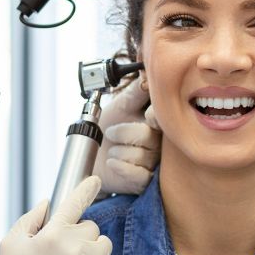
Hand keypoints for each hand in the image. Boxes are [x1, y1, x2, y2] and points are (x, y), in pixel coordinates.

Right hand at [0, 176, 115, 254]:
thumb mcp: (10, 245)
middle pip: (91, 227)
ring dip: (91, 252)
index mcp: (52, 234)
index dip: (86, 188)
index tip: (95, 180)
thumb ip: (30, 219)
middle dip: (78, 235)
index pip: (75, 202)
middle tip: (60, 253)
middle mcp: (75, 247)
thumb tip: (48, 203)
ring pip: (103, 245)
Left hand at [93, 77, 160, 196]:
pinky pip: (139, 174)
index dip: (153, 116)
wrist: (91, 156)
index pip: (163, 118)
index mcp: (157, 122)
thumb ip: (136, 90)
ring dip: (118, 151)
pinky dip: (121, 167)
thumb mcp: (120, 105)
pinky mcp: (145, 181)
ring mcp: (154, 163)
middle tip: (111, 132)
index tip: (145, 115)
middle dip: (123, 132)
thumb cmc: (106, 128)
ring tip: (113, 150)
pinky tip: (113, 162)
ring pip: (141, 155)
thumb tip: (148, 73)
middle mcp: (159, 143)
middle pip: (148, 135)